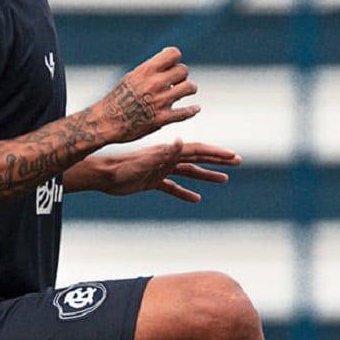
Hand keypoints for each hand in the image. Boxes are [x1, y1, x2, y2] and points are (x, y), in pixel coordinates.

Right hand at [99, 47, 200, 143]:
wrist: (106, 122)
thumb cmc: (117, 99)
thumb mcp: (131, 77)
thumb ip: (150, 70)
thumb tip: (169, 60)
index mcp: (146, 70)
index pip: (174, 54)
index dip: (175, 59)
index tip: (171, 65)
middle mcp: (155, 83)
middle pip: (183, 70)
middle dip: (181, 75)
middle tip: (176, 82)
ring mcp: (160, 101)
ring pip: (189, 87)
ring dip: (189, 89)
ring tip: (186, 91)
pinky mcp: (163, 118)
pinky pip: (186, 112)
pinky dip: (193, 110)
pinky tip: (195, 108)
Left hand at [101, 138, 241, 202]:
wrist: (103, 175)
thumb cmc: (122, 168)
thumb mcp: (144, 162)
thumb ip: (163, 153)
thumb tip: (180, 140)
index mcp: (168, 153)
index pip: (197, 151)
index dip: (216, 153)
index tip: (233, 156)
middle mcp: (167, 159)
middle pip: (197, 159)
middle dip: (217, 160)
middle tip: (236, 162)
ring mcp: (161, 170)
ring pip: (188, 173)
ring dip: (206, 176)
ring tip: (224, 180)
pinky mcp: (153, 181)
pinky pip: (173, 187)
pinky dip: (185, 192)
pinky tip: (196, 199)